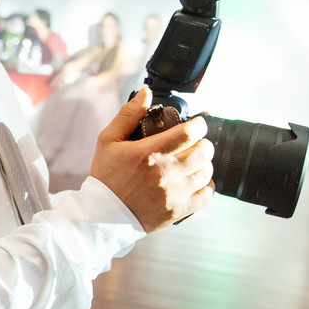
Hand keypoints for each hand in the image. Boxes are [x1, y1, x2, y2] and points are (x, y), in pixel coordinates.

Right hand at [89, 88, 214, 232]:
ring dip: (204, 164)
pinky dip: (207, 186)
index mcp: (149, 153)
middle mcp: (165, 173)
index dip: (199, 124)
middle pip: (203, 152)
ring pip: (206, 172)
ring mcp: (174, 194)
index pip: (189, 133)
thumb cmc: (106, 177)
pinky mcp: (178, 211)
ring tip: (193, 162)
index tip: (197, 124)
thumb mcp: (108, 140)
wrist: (102, 214)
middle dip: (203, 143)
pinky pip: (206, 196)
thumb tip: (145, 93)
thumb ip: (128, 114)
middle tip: (195, 143)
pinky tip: (196, 181)